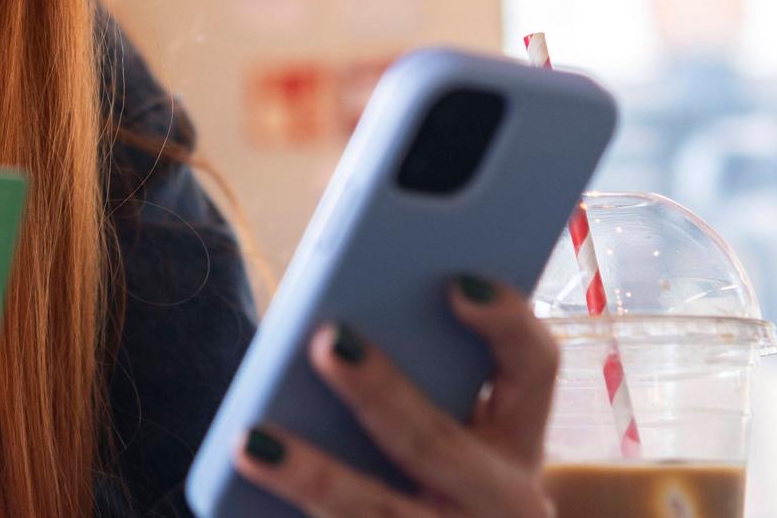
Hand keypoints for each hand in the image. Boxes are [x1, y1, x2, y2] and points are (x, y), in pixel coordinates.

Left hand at [234, 275, 557, 516]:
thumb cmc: (441, 477)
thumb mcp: (459, 434)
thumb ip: (422, 376)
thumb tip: (332, 329)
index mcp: (517, 438)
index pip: (535, 367)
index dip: (506, 322)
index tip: (459, 282)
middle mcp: (502, 498)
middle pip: (437, 442)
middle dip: (380, 393)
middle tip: (326, 342)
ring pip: (380, 512)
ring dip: (313, 476)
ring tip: (250, 442)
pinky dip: (293, 515)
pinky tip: (242, 496)